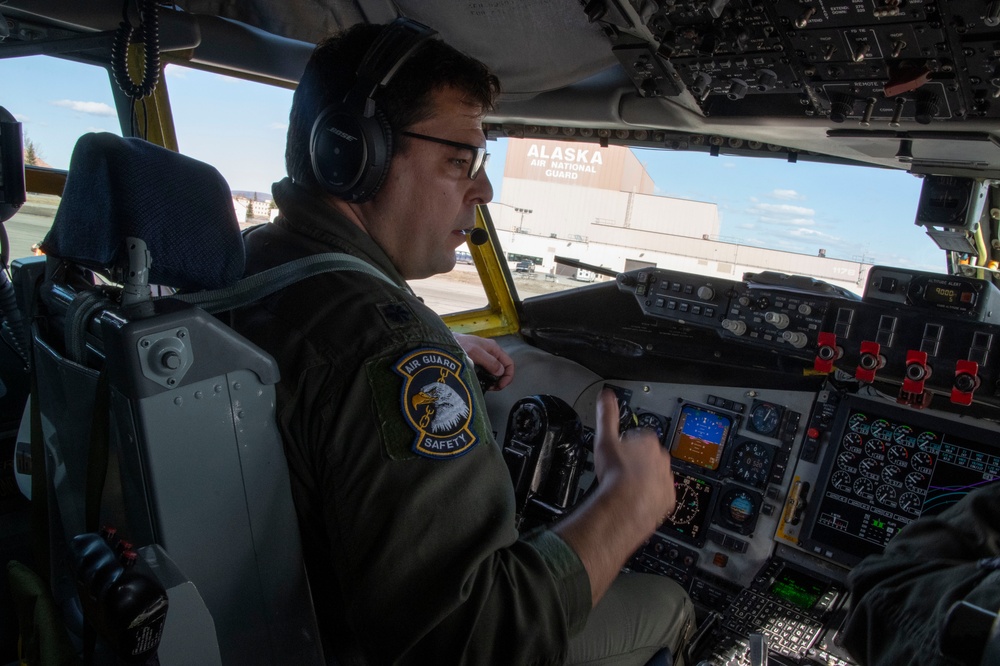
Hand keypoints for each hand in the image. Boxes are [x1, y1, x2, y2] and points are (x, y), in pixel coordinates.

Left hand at [454, 333, 514, 389]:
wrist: (443, 343)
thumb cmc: (459, 345)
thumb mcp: (476, 353)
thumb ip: (490, 362)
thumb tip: (501, 372)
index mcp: (494, 348)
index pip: (509, 363)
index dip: (508, 376)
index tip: (500, 386)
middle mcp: (490, 352)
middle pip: (502, 368)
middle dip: (500, 379)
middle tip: (492, 388)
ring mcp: (483, 357)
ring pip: (494, 371)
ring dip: (492, 380)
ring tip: (486, 386)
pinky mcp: (475, 362)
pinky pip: (485, 372)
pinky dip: (485, 378)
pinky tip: (479, 382)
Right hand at [592, 389, 675, 530]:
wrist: (626, 504)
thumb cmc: (616, 473)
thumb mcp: (605, 438)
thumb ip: (606, 415)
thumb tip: (606, 396)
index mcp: (648, 441)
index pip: (640, 436)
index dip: (628, 443)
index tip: (619, 451)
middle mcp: (661, 458)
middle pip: (649, 455)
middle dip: (637, 460)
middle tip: (622, 469)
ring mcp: (666, 478)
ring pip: (656, 474)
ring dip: (644, 478)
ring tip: (627, 485)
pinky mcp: (667, 497)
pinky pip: (660, 494)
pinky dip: (650, 496)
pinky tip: (637, 498)